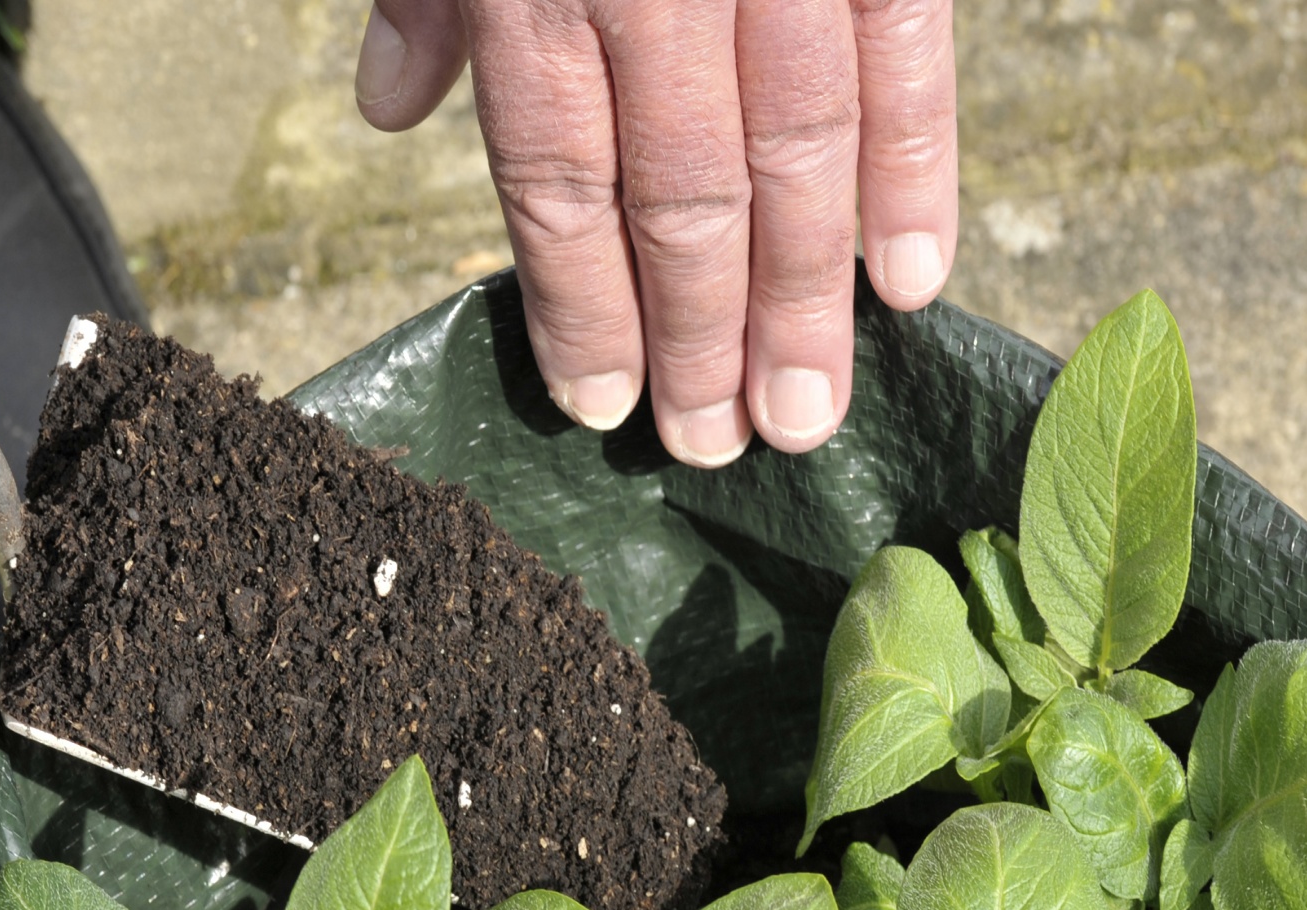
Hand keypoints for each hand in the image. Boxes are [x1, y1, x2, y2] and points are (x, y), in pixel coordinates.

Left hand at [355, 0, 954, 466]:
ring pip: (798, 160)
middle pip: (680, 201)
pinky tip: (911, 283)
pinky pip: (904, 65)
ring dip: (802, 305)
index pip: (556, 181)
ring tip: (802, 417)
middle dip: (697, 341)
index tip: (602, 404)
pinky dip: (915, 178)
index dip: (581, 306)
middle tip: (712, 447)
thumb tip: (390, 103)